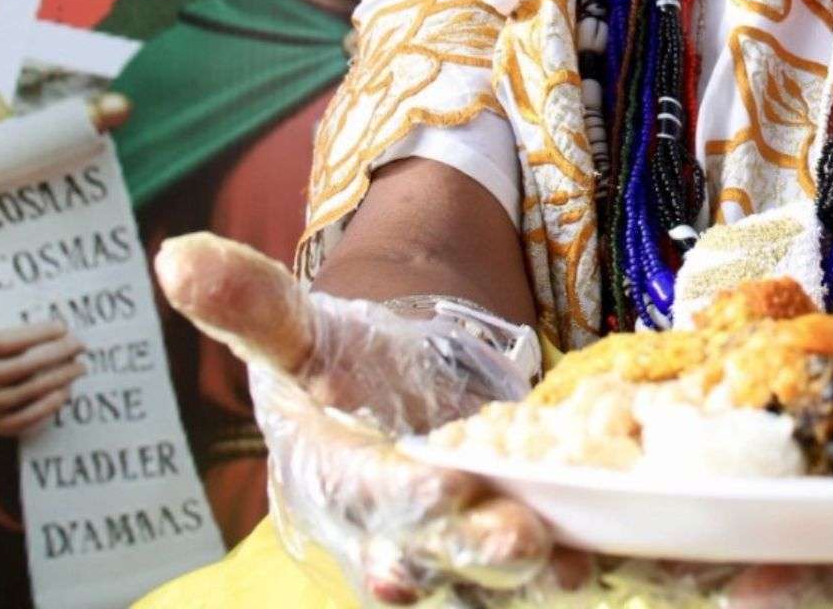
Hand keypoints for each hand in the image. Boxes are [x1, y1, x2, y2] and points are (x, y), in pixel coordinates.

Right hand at [0, 321, 85, 436]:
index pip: (5, 342)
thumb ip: (33, 332)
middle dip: (57, 353)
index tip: (63, 327)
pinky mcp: (1, 425)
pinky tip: (67, 390)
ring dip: (61, 377)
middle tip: (80, 345)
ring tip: (81, 367)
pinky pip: (30, 417)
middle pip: (22, 366)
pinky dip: (52, 403)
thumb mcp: (14, 336)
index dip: (36, 334)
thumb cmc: (13, 353)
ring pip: (29, 391)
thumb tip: (66, 334)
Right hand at [154, 233, 586, 605]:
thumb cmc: (342, 369)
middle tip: (527, 541)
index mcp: (336, 484)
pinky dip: (606, 564)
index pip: (366, 497)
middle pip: (438, 550)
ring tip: (580, 566)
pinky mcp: (521, 546)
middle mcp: (393, 535)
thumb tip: (176, 257)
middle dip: (478, 546)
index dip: (401, 498)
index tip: (440, 486)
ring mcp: (459, 549)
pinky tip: (656, 568)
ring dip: (540, 576)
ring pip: (496, 576)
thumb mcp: (302, 333)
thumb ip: (252, 307)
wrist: (387, 402)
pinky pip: (561, 565)